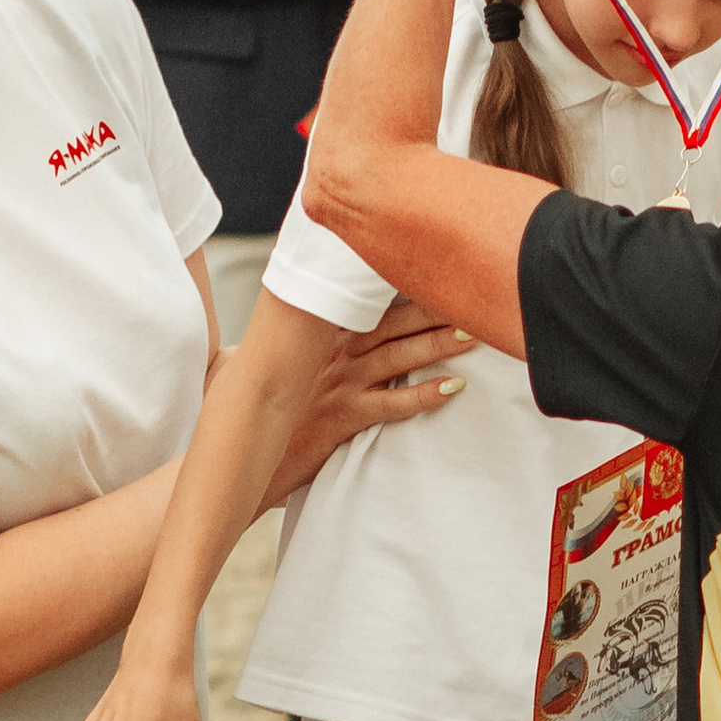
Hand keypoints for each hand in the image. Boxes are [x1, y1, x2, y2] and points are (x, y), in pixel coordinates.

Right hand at [266, 298, 470, 496]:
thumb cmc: (276, 409)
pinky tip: (451, 388)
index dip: (408, 288)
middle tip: (473, 297)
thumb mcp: (289, 363)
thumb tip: (338, 319)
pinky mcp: (341, 416)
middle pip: (392, 322)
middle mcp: (334, 353)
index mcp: (326, 335)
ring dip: (437, 345)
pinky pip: (389, 404)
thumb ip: (310, 338)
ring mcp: (338, 383)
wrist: (247, 448)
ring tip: (472, 336)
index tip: (442, 272)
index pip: (372, 302)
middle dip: (434, 308)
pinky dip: (422, 395)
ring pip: (396, 357)